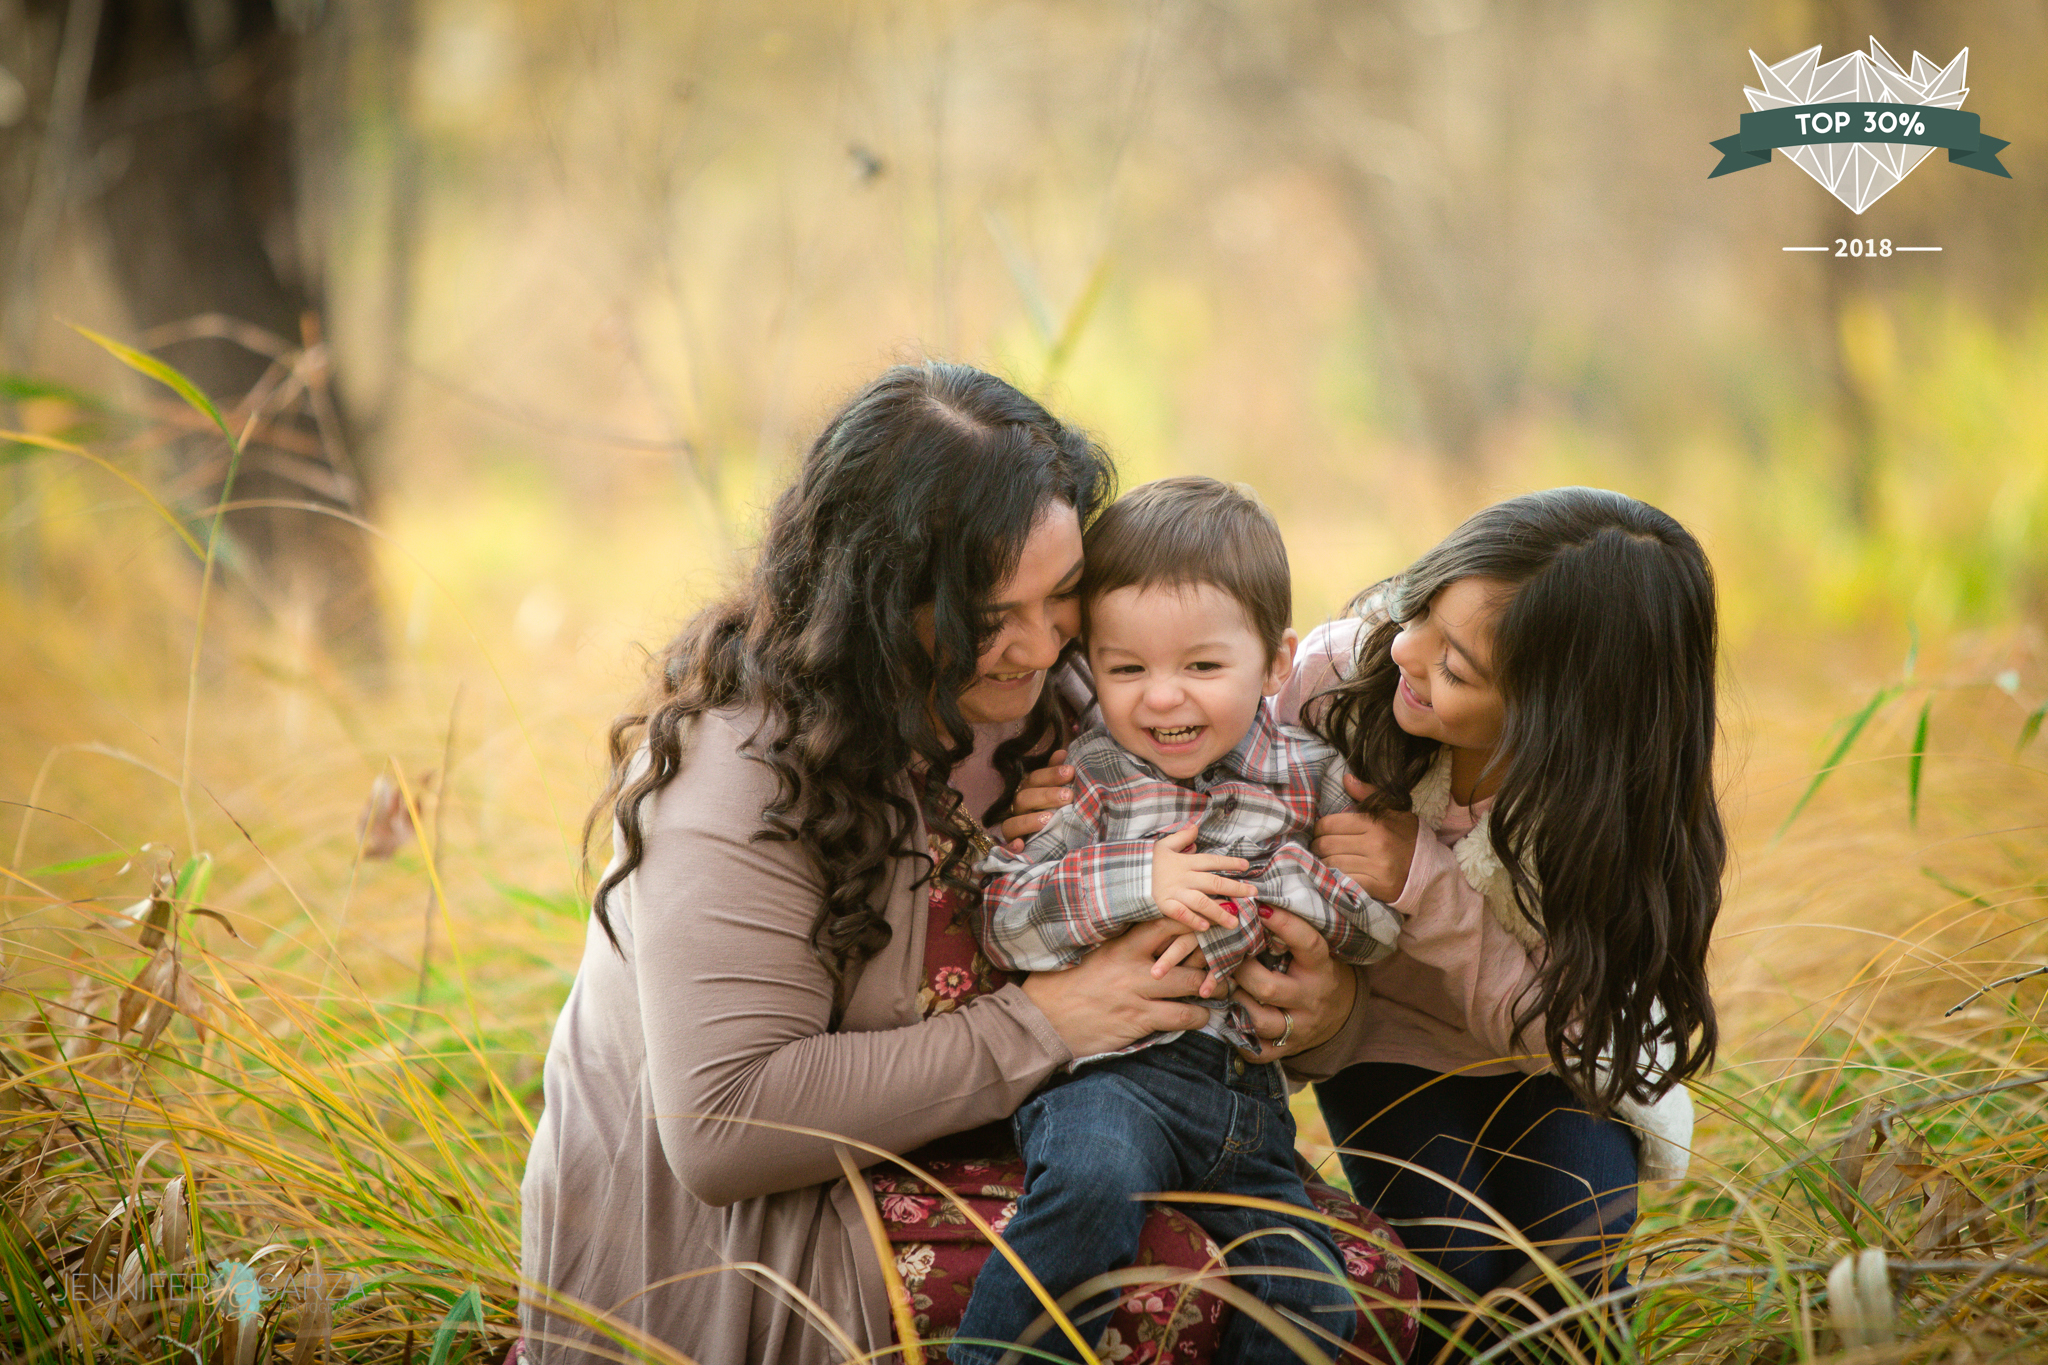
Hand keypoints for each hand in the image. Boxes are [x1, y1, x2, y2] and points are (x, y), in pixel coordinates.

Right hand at [997, 751, 1075, 848]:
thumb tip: (1063, 753)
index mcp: (1029, 791)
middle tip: (1067, 797)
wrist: (1054, 837)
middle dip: (1046, 796)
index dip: (1051, 774)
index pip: (1035, 778)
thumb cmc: (1056, 808)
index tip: (1071, 772)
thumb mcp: (1059, 790)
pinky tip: (1021, 845)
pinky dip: (1012, 846)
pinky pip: (1007, 847)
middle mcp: (1018, 808)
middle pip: (1024, 798)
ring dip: (1030, 820)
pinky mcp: (1013, 847)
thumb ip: (1057, 773)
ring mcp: (1014, 828)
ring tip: (1049, 819)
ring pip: (1013, 823)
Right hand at [1020, 919, 1214, 1057]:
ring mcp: (1137, 992)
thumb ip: (1118, 942)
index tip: (1210, 921)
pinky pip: (1182, 1016)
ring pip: (1193, 984)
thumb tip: (1146, 932)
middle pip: (1188, 950)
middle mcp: (1132, 964)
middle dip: (1211, 955)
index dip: (1193, 919)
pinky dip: (1198, 1016)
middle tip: (1225, 958)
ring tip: (1219, 989)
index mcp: (1120, 942)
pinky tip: (1200, 1016)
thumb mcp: (1088, 953)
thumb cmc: (1062, 985)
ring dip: (1212, 988)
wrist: (1042, 1020)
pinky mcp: (1139, 1020)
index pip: (1165, 920)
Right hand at [1151, 824, 1254, 934]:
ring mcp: (1174, 892)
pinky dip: (1193, 920)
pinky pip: (1181, 914)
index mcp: (1185, 861)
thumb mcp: (1163, 844)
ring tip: (1235, 921)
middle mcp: (1184, 877)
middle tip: (1253, 893)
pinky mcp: (1164, 905)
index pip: (1213, 861)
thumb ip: (1181, 837)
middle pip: (1214, 883)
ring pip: (1202, 902)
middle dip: (1236, 888)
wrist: (1125, 875)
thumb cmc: (1147, 862)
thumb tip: (1196, 827)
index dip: (1230, 863)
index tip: (1246, 866)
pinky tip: (1205, 927)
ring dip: (1220, 912)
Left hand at [1230, 906, 1358, 1063]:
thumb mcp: (1311, 950)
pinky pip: (1257, 1050)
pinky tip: (1230, 1017)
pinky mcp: (1288, 1048)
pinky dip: (1239, 1036)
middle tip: (1226, 957)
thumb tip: (1256, 898)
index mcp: (1321, 967)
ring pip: (1259, 1020)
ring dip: (1235, 1002)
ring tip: (1225, 986)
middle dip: (1240, 971)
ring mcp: (1300, 1027)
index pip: (1308, 943)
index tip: (1260, 906)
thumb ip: (1289, 932)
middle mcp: (1312, 998)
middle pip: (1268, 987)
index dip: (1285, 924)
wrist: (1340, 1013)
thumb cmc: (1313, 970)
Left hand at [1310, 773, 1419, 901]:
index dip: (1319, 828)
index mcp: (1376, 823)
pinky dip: (1336, 879)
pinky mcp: (1379, 888)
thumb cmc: (1407, 836)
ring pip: (1332, 864)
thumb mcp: (1393, 810)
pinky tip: (1336, 875)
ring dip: (1323, 863)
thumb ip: (1368, 793)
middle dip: (1317, 846)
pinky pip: (1344, 882)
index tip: (1319, 832)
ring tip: (1325, 861)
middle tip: (1318, 848)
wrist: (1430, 868)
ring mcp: (1378, 868)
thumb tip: (1346, 778)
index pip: (1330, 824)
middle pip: (1327, 845)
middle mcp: (1376, 845)